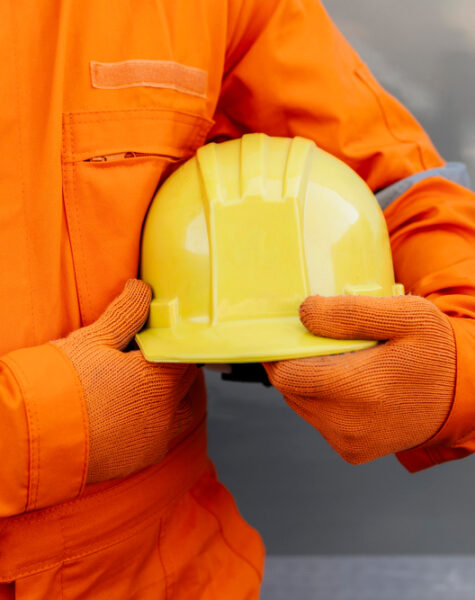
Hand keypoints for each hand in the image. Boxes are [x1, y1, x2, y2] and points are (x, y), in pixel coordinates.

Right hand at [54, 279, 196, 482]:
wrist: (32, 437)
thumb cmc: (61, 384)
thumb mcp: (94, 339)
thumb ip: (127, 313)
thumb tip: (142, 289)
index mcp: (159, 379)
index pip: (186, 353)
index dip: (176, 341)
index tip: (166, 336)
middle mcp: (164, 412)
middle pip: (186, 382)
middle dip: (176, 367)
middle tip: (158, 357)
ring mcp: (154, 439)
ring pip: (181, 412)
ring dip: (176, 397)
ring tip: (155, 385)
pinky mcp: (140, 459)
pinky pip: (162, 435)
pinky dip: (159, 421)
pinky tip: (137, 411)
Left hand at [264, 294, 455, 463]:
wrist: (464, 396)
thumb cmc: (436, 352)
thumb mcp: (406, 316)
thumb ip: (351, 313)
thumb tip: (305, 313)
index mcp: (360, 389)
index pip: (286, 375)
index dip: (277, 353)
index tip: (285, 334)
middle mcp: (349, 424)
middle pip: (289, 390)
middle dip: (294, 364)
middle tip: (315, 342)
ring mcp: (350, 442)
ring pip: (300, 405)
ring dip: (307, 382)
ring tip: (336, 362)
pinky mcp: (353, 451)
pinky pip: (318, 420)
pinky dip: (321, 400)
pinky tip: (346, 385)